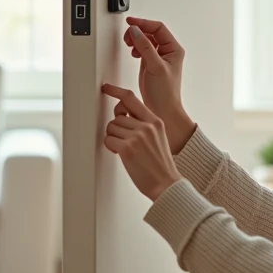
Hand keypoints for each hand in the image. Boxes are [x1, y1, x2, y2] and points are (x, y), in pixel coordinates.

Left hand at [101, 83, 183, 201]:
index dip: (116, 92)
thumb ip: (145, 125)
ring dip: (113, 138)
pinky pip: (108, 140)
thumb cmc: (161, 165)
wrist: (166, 184)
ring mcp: (137, 137)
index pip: (132, 99)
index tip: (106, 88)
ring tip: (125, 149)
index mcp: (155, 121)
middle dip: (116, 130)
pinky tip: (121, 154)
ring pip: (111, 128)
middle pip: (117, 117)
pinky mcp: (127, 148)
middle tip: (124, 141)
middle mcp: (146, 126)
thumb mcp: (159, 138)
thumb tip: (123, 117)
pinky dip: (111, 147)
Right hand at [124, 17, 194, 152]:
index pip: (158, 28)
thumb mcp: (155, 67)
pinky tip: (132, 52)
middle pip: (151, 32)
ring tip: (129, 43)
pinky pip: (142, 49)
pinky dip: (135, 48)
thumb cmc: (165, 94)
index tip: (130, 22)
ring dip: (136, 39)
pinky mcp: (150, 65)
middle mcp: (168, 52)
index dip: (144, 23)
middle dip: (138, 31)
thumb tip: (136, 31)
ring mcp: (158, 58)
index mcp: (174, 49)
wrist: (163, 111)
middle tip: (128, 35)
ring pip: (146, 40)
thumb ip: (145, 48)